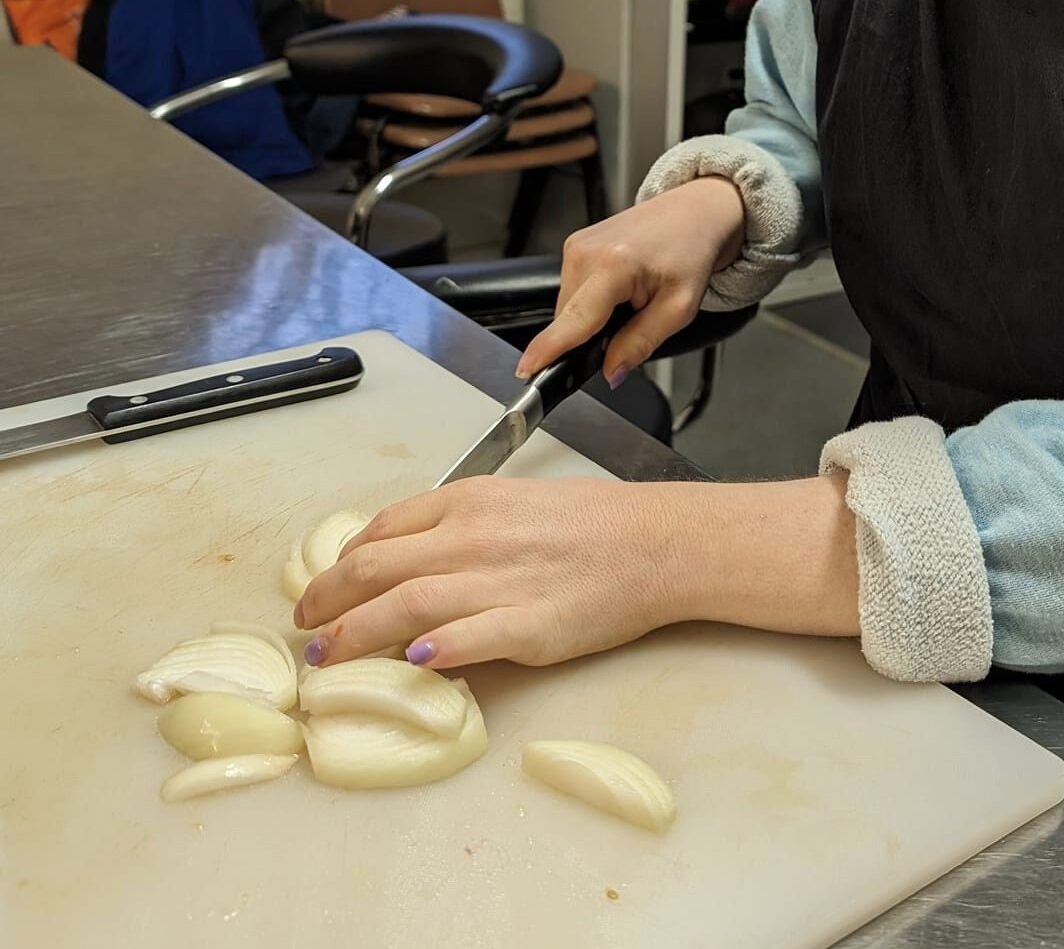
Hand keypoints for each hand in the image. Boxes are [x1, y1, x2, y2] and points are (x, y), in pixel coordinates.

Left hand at [293, 475, 685, 670]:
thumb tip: (413, 557)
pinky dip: (428, 652)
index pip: (383, 530)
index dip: (340, 563)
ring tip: (325, 659)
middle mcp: (474, 538)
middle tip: (307, 628)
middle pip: (376, 569)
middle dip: (327, 601)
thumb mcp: (519, 499)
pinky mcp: (527, 627)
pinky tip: (407, 665)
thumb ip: (463, 523)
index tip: (324, 587)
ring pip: (403, 607)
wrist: (656, 542)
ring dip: (353, 636)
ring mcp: (498, 583)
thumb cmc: (595, 520)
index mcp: (471, 501)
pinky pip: (464, 640)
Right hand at [517, 177, 745, 383]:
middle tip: (634, 320)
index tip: (527, 370)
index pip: (575, 318)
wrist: (693, 213)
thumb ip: (641, 343)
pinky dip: (592, 301)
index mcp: (615, 264)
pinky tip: (620, 289)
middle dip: (592, 336)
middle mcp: (587, 251)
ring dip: (593, 317)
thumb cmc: (691, 252)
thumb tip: (610, 372)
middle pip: (569, 319)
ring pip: (569, 308)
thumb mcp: (679, 308)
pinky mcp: (575, 244)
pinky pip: (573, 291)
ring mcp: (577, 245)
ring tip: (632, 298)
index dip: (549, 349)